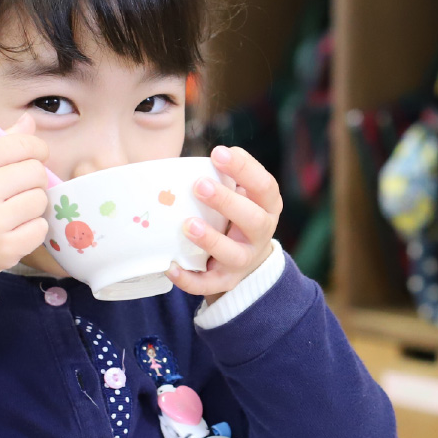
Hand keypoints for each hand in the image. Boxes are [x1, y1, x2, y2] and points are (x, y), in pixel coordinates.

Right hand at [0, 114, 52, 285]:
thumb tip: (29, 122)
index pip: (19, 144)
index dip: (36, 148)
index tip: (35, 156)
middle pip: (36, 172)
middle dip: (33, 180)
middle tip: (18, 190)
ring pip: (40, 200)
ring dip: (32, 206)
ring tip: (10, 213)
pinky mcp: (5, 249)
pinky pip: (40, 228)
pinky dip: (31, 230)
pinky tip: (10, 232)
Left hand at [167, 145, 282, 300]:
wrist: (248, 263)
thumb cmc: (236, 216)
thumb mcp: (241, 196)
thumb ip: (225, 178)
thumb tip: (188, 161)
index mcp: (267, 207)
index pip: (265, 186)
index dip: (244, 168)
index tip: (218, 152)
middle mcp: (260, 235)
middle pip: (254, 220)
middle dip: (227, 202)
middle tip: (200, 184)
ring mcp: (243, 260)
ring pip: (233, 254)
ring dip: (211, 240)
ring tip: (188, 225)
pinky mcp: (225, 282)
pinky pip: (208, 285)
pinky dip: (189, 279)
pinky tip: (170, 266)